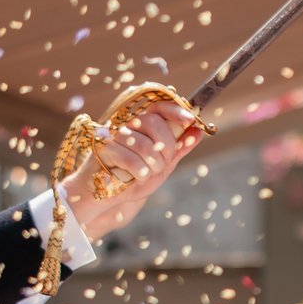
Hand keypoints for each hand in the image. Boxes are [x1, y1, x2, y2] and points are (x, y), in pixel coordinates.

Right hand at [59, 93, 204, 241]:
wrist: (107, 197)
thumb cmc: (133, 179)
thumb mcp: (162, 165)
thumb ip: (179, 149)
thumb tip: (198, 131)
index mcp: (139, 124)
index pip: (158, 106)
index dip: (175, 110)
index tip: (191, 120)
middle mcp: (125, 124)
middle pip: (153, 122)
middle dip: (167, 147)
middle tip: (164, 163)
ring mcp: (112, 134)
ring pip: (144, 144)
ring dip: (153, 165)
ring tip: (147, 173)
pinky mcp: (103, 148)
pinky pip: (131, 158)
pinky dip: (140, 172)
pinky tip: (136, 177)